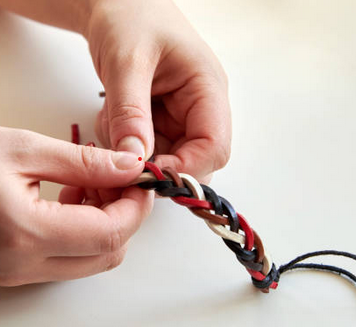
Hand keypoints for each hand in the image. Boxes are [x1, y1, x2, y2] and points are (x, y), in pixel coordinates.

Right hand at [0, 127, 152, 285]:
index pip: (112, 233)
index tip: (142, 179)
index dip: (137, 205)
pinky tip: (70, 197)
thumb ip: (86, 162)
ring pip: (92, 258)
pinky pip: (70, 256)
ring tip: (90, 184)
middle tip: (119, 179)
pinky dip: (85, 230)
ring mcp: (19, 272)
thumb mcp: (23, 149)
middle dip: (126, 215)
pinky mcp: (17, 267)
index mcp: (26, 234)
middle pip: (109, 253)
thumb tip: (131, 166)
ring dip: (107, 221)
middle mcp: (24, 265)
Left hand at [86, 0, 230, 180]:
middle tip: (124, 153)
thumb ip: (131, 114)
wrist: (118, 4)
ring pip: (169, 158)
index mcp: (208, 89)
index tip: (148, 173)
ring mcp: (183, 115)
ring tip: (111, 120)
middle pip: (196, 160)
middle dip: (159, 163)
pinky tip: (112, 117)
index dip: (186, 168)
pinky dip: (128, 144)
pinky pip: (151, 148)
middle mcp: (202, 108)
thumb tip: (135, 162)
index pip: (215, 147)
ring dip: (138, 153)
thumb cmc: (130, 17)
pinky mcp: (164, 119)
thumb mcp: (126, 62)